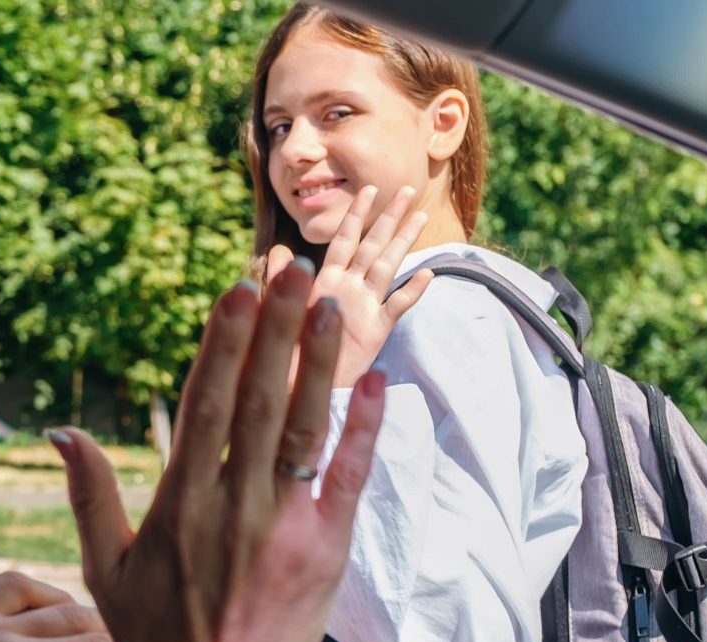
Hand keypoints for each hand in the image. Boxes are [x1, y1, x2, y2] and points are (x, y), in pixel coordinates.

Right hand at [50, 260, 386, 641]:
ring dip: (318, 363)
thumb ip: (87, 494)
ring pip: (304, 430)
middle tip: (292, 273)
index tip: (235, 292)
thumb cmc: (153, 636)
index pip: (204, 407)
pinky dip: (364, 429)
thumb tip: (63, 431)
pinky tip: (375, 383)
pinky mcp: (327, 552)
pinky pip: (350, 478)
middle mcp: (234, 509)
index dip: (222, 345)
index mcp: (179, 506)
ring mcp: (285, 529)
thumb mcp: (102, 567)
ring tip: (330, 305)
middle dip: (274, 332)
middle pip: (257, 403)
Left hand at [268, 184, 432, 387]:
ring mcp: (365, 307)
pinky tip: (427, 274)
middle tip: (407, 189)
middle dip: (389, 218)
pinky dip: (411, 291)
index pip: (344, 240)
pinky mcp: (376, 331)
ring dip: (403, 243)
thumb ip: (282, 280)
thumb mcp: (281, 311)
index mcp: (326, 281)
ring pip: (388, 267)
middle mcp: (349, 289)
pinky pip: (397, 307)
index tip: (370, 188)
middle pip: (373, 246)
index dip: (356, 215)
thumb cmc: (286, 349)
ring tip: (420, 217)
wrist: (298, 388)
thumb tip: (279, 249)